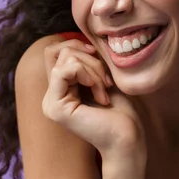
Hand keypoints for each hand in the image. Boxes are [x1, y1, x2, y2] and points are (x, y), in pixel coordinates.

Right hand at [42, 38, 146, 162]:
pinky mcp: (56, 108)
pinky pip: (64, 71)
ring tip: (105, 90)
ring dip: (93, 69)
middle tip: (106, 81)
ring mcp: (51, 103)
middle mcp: (51, 96)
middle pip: (60, 52)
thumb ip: (85, 61)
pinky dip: (87, 74)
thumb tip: (76, 40)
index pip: (56, 51)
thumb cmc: (120, 110)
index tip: (100, 58)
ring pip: (65, 59)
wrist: (127, 138)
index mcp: (60, 89)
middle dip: (90, 59)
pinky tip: (100, 92)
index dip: (78, 46)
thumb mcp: (100, 76)